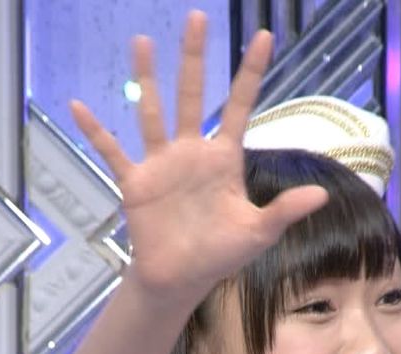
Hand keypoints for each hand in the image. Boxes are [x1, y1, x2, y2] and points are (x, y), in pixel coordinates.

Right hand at [69, 11, 328, 305]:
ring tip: (142, 41)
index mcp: (223, 159)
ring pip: (153, 112)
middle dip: (195, 57)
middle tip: (198, 17)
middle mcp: (191, 152)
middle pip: (194, 94)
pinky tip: (78, 105)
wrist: (181, 280)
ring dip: (147, 78)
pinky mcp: (135, 182)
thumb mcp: (258, 232)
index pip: (240, 106)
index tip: (262, 36)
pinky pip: (112, 152)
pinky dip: (95, 131)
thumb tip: (322, 195)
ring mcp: (162, 164)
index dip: (251, 72)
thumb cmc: (221, 255)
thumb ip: (284, 210)